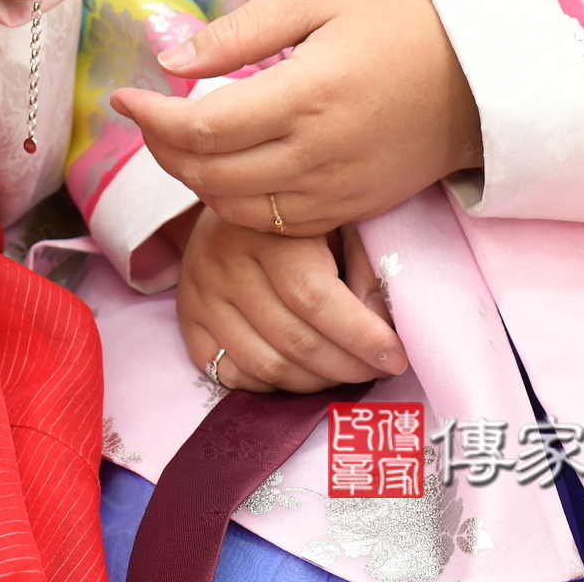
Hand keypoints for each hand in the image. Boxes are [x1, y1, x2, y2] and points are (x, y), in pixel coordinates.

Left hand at [110, 0, 479, 237]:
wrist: (482, 75)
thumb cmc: (396, 22)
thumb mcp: (317, 0)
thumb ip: (239, 32)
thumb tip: (170, 62)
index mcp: (308, 93)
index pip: (203, 127)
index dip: (150, 119)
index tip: (123, 97)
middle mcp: (319, 153)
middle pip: (209, 176)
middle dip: (162, 151)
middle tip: (146, 118)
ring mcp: (337, 190)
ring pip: (235, 209)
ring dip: (193, 182)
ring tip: (179, 143)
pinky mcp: (351, 211)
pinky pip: (274, 225)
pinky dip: (234, 206)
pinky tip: (226, 170)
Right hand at [174, 209, 403, 392]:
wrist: (231, 199)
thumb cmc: (298, 217)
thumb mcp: (339, 222)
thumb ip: (365, 269)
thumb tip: (381, 328)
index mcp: (264, 230)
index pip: (314, 298)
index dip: (361, 336)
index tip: (396, 357)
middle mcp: (222, 262)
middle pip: (294, 340)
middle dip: (349, 366)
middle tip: (378, 368)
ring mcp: (199, 295)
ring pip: (267, 366)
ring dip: (317, 382)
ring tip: (346, 370)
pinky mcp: (187, 321)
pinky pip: (233, 376)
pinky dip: (275, 384)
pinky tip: (302, 370)